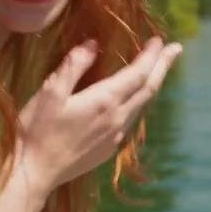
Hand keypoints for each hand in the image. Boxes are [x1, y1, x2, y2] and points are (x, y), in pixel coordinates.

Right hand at [11, 37, 181, 193]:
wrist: (35, 172)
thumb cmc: (37, 130)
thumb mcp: (50, 92)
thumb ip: (74, 66)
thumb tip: (93, 44)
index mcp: (104, 101)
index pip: (138, 73)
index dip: (151, 55)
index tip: (160, 39)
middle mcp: (117, 119)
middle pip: (148, 89)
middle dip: (163, 66)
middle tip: (175, 49)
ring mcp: (115, 136)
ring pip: (141, 105)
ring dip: (152, 84)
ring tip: (157, 70)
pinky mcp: (108, 149)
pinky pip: (130, 120)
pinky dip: (137, 102)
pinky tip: (131, 99)